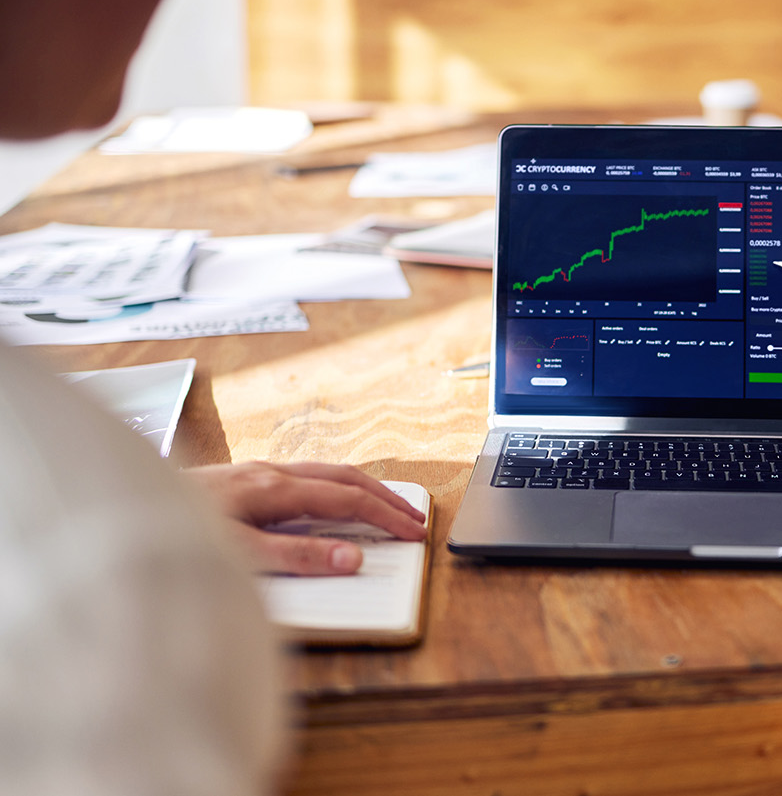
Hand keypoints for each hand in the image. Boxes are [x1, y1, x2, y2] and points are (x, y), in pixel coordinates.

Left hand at [185, 462, 427, 575]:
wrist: (118, 511)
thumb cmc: (170, 539)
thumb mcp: (239, 557)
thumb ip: (298, 559)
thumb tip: (352, 558)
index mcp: (273, 488)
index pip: (347, 499)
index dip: (385, 516)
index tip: (414, 533)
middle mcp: (268, 473)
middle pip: (344, 477)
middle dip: (385, 497)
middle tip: (415, 518)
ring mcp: (254, 472)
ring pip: (325, 472)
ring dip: (363, 488)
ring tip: (387, 506)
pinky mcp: (242, 480)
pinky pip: (305, 476)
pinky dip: (335, 486)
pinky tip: (330, 500)